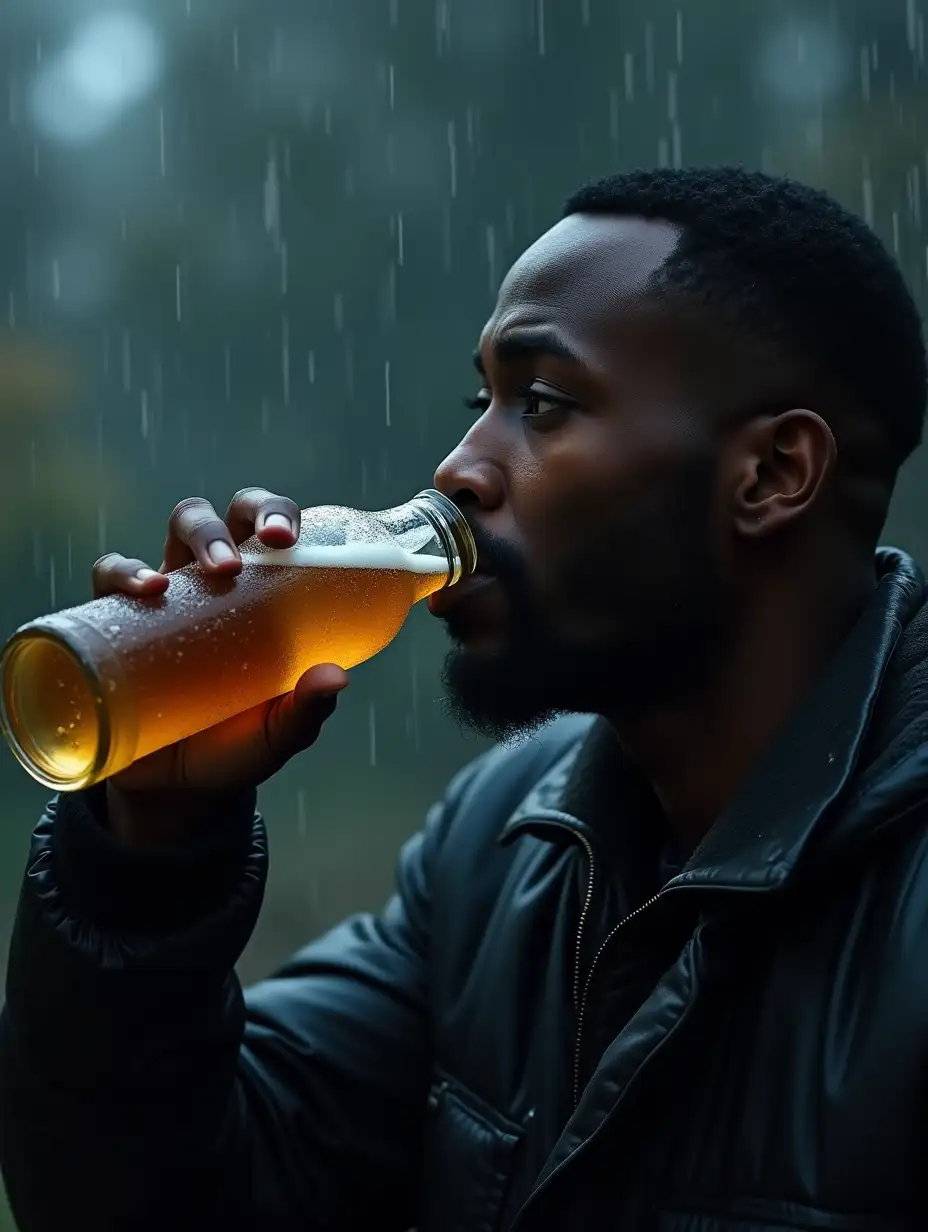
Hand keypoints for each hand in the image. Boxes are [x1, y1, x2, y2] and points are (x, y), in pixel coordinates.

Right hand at [91, 488, 348, 843]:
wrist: (172, 789)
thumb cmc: (235, 747)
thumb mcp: (276, 734)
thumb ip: (305, 711)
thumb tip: (335, 679)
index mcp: (261, 592)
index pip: (271, 529)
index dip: (279, 513)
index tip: (289, 538)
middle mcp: (214, 581)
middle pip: (231, 514)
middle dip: (243, 515)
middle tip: (259, 550)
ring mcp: (168, 595)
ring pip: (180, 526)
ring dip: (198, 532)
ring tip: (215, 570)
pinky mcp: (118, 619)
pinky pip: (110, 573)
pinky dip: (124, 571)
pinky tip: (146, 591)